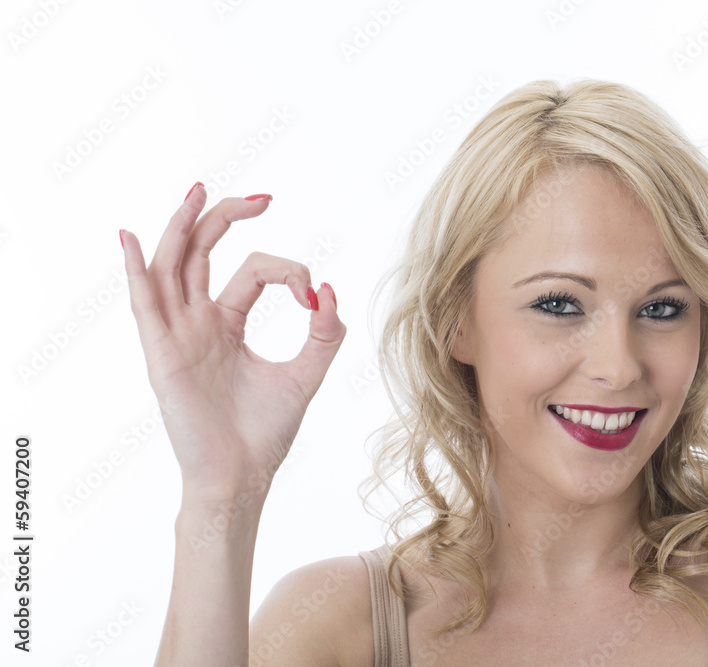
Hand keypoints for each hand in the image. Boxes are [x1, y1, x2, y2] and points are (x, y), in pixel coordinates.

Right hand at [120, 184, 344, 503]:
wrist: (241, 476)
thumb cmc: (266, 431)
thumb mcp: (306, 373)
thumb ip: (325, 334)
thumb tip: (329, 290)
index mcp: (228, 323)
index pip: (253, 271)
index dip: (287, 270)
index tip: (312, 295)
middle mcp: (198, 322)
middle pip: (200, 253)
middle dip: (225, 219)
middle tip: (260, 197)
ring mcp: (177, 335)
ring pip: (171, 267)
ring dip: (181, 228)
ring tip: (198, 192)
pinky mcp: (162, 354)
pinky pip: (143, 305)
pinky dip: (136, 271)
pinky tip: (132, 238)